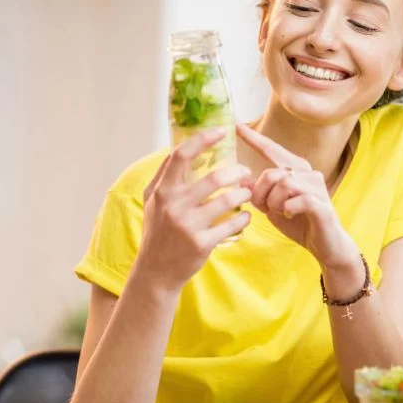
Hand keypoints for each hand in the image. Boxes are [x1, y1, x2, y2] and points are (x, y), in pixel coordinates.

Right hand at [138, 128, 252, 290]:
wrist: (156, 270)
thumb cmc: (159, 232)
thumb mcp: (154, 202)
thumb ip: (166, 178)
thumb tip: (180, 149)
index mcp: (162, 190)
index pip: (181, 155)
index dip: (203, 140)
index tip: (221, 132)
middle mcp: (173, 205)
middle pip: (213, 178)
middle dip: (237, 172)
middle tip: (246, 172)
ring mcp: (188, 225)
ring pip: (228, 200)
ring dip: (244, 193)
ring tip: (248, 193)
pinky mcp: (202, 243)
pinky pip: (232, 224)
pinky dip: (244, 218)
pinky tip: (246, 216)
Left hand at [236, 124, 358, 271]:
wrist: (326, 246)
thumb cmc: (300, 224)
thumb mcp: (274, 208)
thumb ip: (260, 193)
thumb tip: (242, 181)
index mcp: (296, 171)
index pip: (273, 150)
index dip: (255, 139)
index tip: (238, 126)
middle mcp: (309, 174)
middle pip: (272, 173)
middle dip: (261, 193)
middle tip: (264, 208)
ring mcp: (318, 188)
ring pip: (284, 184)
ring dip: (274, 203)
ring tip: (281, 212)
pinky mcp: (323, 205)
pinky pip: (298, 200)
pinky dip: (289, 209)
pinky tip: (291, 215)